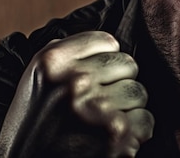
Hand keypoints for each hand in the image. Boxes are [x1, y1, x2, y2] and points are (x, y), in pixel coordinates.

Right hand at [0, 31, 153, 156]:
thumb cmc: (33, 123)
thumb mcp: (38, 76)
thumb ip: (69, 52)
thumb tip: (110, 41)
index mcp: (53, 60)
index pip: (108, 41)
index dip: (104, 62)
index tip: (91, 79)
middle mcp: (75, 81)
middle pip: (128, 64)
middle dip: (118, 83)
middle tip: (97, 104)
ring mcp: (97, 108)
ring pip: (140, 92)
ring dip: (127, 109)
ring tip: (102, 122)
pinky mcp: (115, 135)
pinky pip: (146, 120)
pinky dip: (135, 133)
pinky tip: (111, 139)